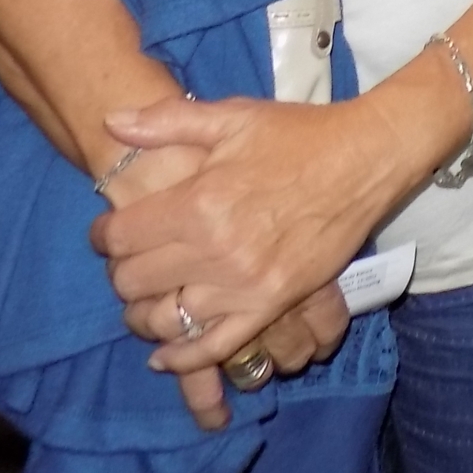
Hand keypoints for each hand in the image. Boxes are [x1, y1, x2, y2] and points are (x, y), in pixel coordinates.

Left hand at [92, 94, 408, 379]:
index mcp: (200, 201)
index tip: (110, 231)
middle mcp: (216, 249)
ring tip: (146, 299)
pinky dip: (184, 357)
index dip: (105, 236)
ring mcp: (245, 283)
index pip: (121, 238)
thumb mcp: (235, 116)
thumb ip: (168, 121)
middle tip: (132, 259)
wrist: (367, 158)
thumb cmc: (300, 134)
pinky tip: (164, 355)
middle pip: (134, 281)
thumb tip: (110, 122)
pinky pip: (216, 345)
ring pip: (166, 318)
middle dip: (122, 271)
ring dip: (144, 313)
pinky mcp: (272, 303)